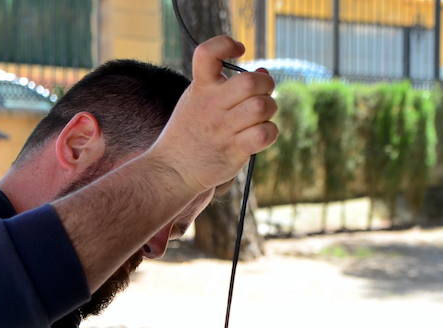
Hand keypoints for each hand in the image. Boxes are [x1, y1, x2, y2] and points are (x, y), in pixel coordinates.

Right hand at [146, 36, 278, 197]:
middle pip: (251, 82)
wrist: (172, 170)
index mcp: (200, 88)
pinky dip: (269, 132)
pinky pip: (264, 134)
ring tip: (261, 115)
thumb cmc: (190, 131)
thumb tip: (264, 71)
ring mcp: (223, 129)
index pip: (208, 52)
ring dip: (270, 108)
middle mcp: (211, 106)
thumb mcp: (197, 100)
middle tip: (262, 93)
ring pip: (262, 107)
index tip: (239, 49)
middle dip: (265, 84)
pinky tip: (260, 133)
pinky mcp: (234, 151)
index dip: (226, 44)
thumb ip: (226, 85)